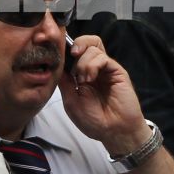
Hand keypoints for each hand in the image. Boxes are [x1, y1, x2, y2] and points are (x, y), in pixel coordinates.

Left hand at [57, 35, 150, 156]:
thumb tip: (56, 64)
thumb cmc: (94, 120)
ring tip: (83, 80)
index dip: (66, 49)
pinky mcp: (117, 71)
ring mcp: (106, 69)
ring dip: (83, 61)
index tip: (59, 52)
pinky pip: (103, 57)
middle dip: (77, 44)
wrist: (114, 131)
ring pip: (93, 47)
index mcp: (82, 74)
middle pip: (87, 42)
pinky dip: (93, 64)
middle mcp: (95, 68)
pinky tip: (90, 78)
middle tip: (72, 55)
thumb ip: (65, 82)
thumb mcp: (71, 101)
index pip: (75, 52)